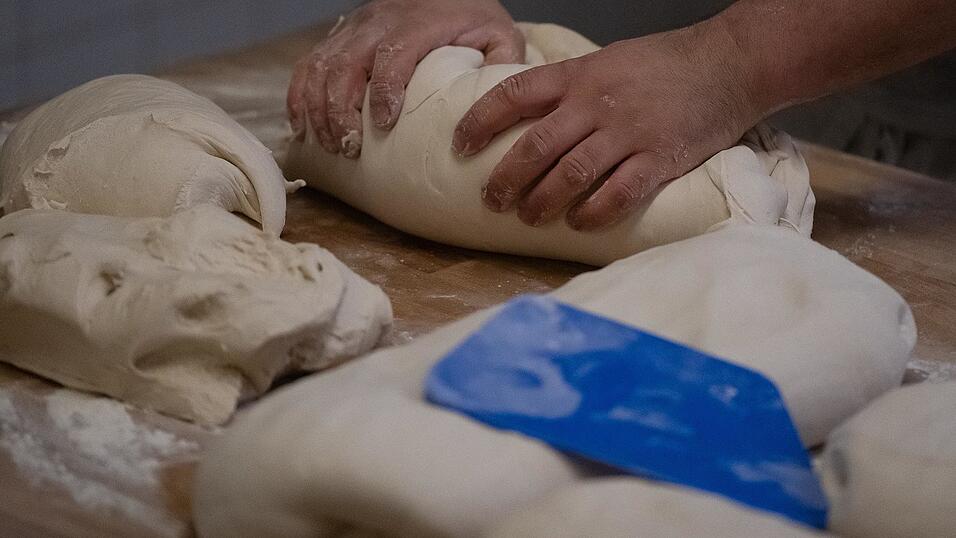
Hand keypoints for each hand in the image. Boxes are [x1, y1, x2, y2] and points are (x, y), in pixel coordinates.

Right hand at [288, 0, 523, 157]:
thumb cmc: (474, 19)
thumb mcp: (501, 36)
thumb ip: (502, 64)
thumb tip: (491, 105)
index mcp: (418, 22)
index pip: (393, 53)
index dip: (385, 89)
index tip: (385, 124)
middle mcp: (379, 20)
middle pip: (346, 63)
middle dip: (340, 109)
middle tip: (349, 148)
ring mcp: (355, 27)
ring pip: (321, 64)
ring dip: (318, 107)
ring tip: (330, 144)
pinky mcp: (340, 36)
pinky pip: (308, 63)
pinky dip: (300, 96)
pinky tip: (303, 126)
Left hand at [453, 20, 763, 229]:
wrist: (729, 63)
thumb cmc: (664, 63)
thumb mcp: (607, 61)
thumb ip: (570, 86)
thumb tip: (529, 115)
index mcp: (579, 74)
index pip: (514, 93)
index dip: (480, 120)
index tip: (459, 144)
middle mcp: (597, 103)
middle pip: (536, 145)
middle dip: (506, 178)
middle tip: (491, 201)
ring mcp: (629, 132)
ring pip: (571, 174)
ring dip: (542, 202)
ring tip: (527, 218)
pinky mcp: (660, 158)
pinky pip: (619, 194)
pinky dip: (593, 214)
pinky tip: (578, 224)